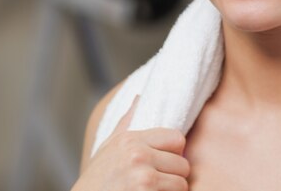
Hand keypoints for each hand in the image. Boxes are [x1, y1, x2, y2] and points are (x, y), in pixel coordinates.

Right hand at [73, 96, 190, 190]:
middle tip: (157, 182)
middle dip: (174, 176)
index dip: (174, 153)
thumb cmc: (97, 180)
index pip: (177, 138)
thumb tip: (139, 97)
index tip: (163, 163)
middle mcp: (138, 155)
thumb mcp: (108, 147)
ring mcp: (143, 178)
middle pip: (183, 164)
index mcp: (131, 140)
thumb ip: (126, 122)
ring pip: (182, 184)